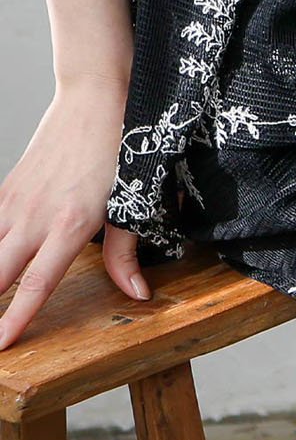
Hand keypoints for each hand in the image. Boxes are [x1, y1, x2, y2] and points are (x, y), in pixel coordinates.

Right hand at [0, 73, 148, 350]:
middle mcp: (34, 216)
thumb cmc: (122, 149)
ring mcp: (16, 199)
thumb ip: (127, 253)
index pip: (36, 284)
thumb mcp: (137, 203)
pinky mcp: (9, 185)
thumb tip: (137, 294)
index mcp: (68, 226)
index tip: (3, 343)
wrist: (97, 97)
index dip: (17, 318)